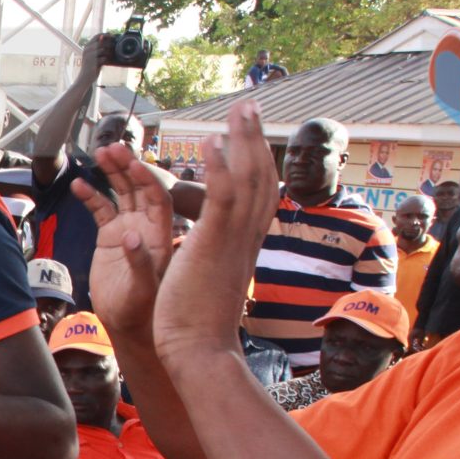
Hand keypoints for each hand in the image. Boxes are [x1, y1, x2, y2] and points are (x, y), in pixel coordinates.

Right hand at [69, 136, 181, 345]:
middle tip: (111, 149)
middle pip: (139, 188)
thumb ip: (140, 263)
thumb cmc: (142, 312)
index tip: (134, 164)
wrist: (129, 326)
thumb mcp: (142, 290)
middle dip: (127, 167)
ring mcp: (128, 229)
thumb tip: (129, 236)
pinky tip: (79, 185)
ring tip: (98, 155)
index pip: (158, 199)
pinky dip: (91, 196)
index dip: (148, 180)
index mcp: (162, 236)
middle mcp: (147, 227)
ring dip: (111, 173)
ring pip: (122, 193)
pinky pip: (101, 209)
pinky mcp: (110, 237)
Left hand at [153, 103, 282, 362]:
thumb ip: (221, 258)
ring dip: (243, 141)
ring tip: (239, 110)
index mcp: (244, 245)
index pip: (259, 194)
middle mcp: (245, 238)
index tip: (251, 136)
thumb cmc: (200, 324)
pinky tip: (212, 143)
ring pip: (246, 180)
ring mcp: (231, 240)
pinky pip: (220, 198)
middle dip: (255, 139)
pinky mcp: (211, 245)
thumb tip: (224, 253)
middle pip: (260, 177)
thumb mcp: (215, 281)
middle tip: (250, 106)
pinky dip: (219, 168)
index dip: (257, 161)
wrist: (199, 352)